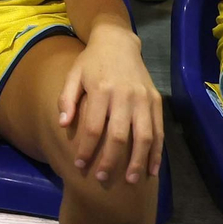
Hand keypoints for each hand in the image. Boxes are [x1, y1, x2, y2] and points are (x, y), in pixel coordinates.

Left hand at [58, 26, 162, 185]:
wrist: (118, 42)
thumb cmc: (91, 62)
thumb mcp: (73, 74)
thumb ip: (67, 99)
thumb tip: (63, 124)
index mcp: (101, 89)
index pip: (94, 126)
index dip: (87, 149)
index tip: (79, 165)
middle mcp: (125, 95)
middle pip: (119, 135)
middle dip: (110, 160)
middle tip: (101, 178)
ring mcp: (143, 99)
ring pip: (144, 136)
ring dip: (137, 161)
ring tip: (129, 181)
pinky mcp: (156, 101)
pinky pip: (159, 131)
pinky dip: (157, 152)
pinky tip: (152, 170)